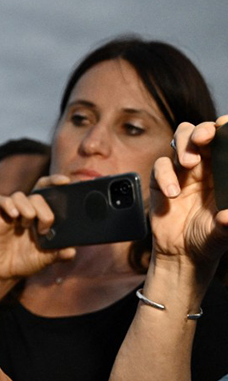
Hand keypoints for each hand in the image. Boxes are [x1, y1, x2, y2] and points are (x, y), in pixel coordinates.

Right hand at [0, 178, 75, 281]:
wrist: (5, 273)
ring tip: (27, 225)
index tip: (65, 181)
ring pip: (19, 195)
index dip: (54, 181)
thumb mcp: (46, 258)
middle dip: (44, 209)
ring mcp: (10, 213)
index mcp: (39, 215)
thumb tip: (71, 251)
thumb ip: (59, 253)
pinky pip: (0, 201)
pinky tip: (14, 216)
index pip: (47, 189)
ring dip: (27, 208)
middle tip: (44, 228)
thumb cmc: (25, 261)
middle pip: (37, 194)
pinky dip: (8, 204)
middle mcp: (25, 210)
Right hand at [150, 116, 227, 267]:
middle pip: (200, 133)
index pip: (225, 139)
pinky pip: (160, 166)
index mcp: (225, 170)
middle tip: (203, 139)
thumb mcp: (224, 232)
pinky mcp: (160, 181)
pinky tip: (172, 193)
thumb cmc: (209, 238)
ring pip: (180, 140)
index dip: (224, 127)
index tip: (224, 124)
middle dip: (201, 131)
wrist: (182, 255)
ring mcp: (182, 172)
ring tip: (188, 164)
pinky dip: (165, 175)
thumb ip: (227, 224)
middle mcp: (205, 166)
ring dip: (183, 145)